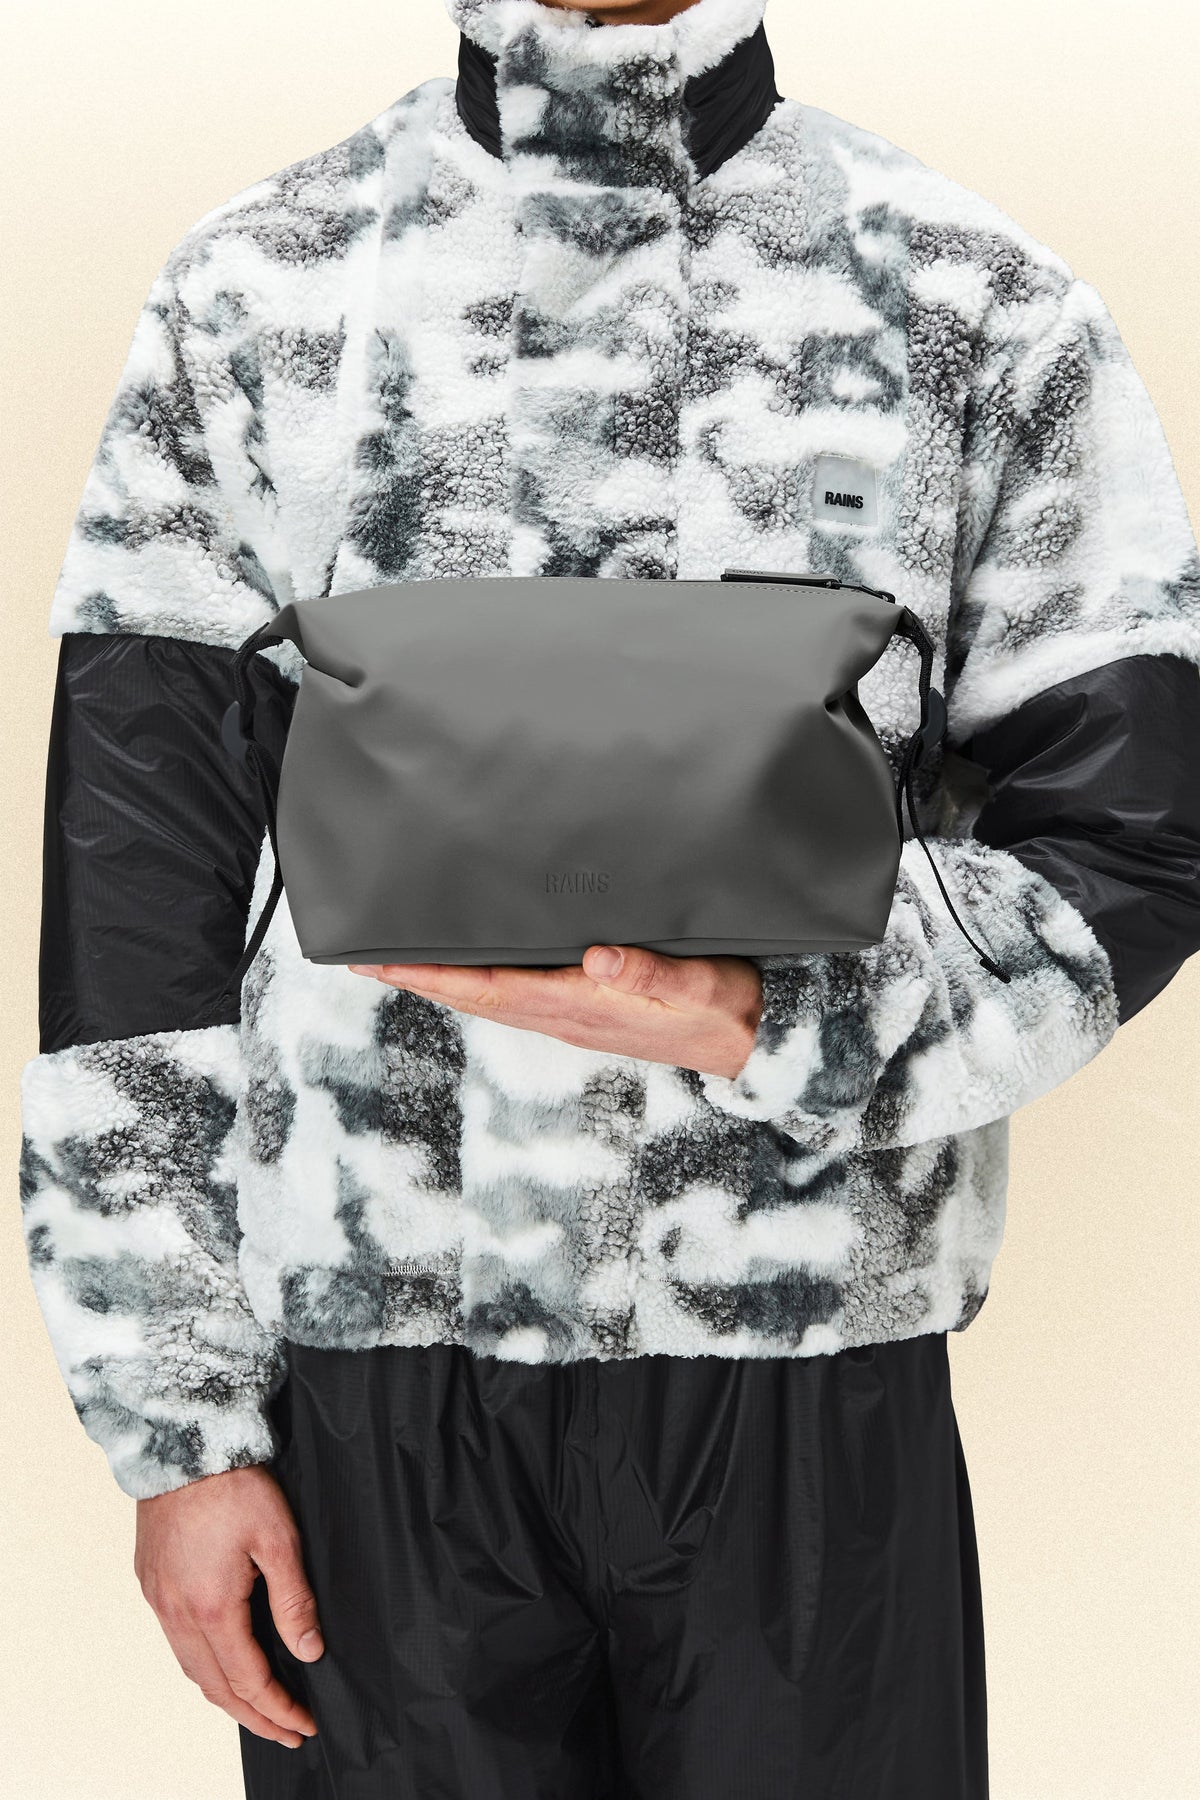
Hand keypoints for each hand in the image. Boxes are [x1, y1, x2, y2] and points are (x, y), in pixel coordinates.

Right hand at [134, 1465, 322, 1748]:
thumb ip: (294, 1601)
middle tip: (286, 1731)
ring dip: (225, 1695)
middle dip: (254, 1716)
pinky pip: (176, 1642)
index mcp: (212, 1608)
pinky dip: (202, 1666)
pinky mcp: (151, 1582)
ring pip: (192, 1668)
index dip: (278, 1708)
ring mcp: (158, 1599)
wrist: (184, 1444)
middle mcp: (177, 1613)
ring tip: (257, 1708)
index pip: (248, 1680)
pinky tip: (221, 1662)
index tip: (304, 1724)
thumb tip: (309, 1651)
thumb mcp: (279, 1538)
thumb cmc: (233, 1484)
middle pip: (215, 1687)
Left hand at [348, 945, 763, 1078]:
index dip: (430, 975)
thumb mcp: (697, 983)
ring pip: (490, 998)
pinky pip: (516, 997)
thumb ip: (650, 972)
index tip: (380, 961)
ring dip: (443, 981)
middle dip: (418, 977)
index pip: (487, 988)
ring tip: (400, 960)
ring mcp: (573, 1018)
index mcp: (579, 1005)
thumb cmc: (727, 1005)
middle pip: (473, 996)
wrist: (756, 1043)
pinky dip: (480, 982)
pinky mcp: (587, 1012)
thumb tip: (600, 958)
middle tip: (363, 956)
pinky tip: (471, 968)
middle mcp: (565, 1015)